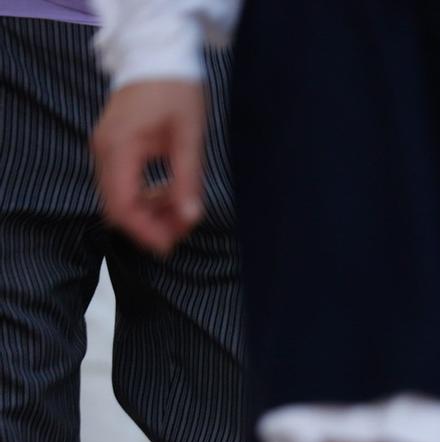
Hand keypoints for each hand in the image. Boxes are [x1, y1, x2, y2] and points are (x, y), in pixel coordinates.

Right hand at [92, 80, 207, 256]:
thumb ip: (188, 179)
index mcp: (119, 148)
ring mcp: (105, 149)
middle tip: (184, 230)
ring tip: (184, 212)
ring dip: (149, 212)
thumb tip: (191, 217)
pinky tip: (171, 194)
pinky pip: (123, 183)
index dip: (145, 231)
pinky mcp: (113, 147)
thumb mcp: (189, 136)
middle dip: (150, 225)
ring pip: (120, 197)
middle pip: (117, 206)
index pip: (122, 205)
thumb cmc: (175, 89)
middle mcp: (104, 151)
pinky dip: (145, 196)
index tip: (171, 245)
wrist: (157, 55)